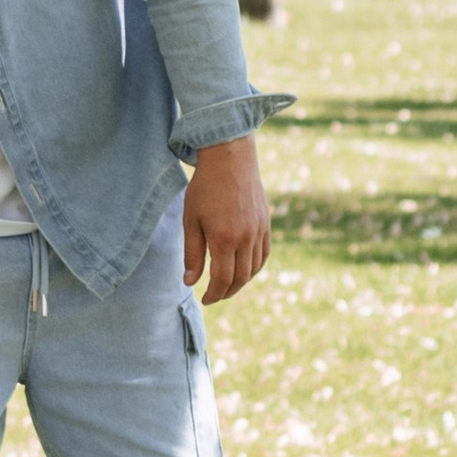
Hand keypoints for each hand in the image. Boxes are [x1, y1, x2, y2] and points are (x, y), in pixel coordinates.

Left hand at [182, 137, 270, 306]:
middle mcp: (246, 238)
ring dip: (241, 282)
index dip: (214, 294)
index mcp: (224, 239)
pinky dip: (255, 267)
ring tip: (227, 285)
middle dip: (226, 292)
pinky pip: (264, 254)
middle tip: (214, 296)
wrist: (230, 157)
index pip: (222, 279)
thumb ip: (192, 253)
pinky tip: (244, 269)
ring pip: (254, 268)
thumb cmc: (205, 187)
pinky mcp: (266, 223)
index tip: (205, 299)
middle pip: (240, 278)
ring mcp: (259, 231)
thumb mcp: (191, 220)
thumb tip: (190, 282)